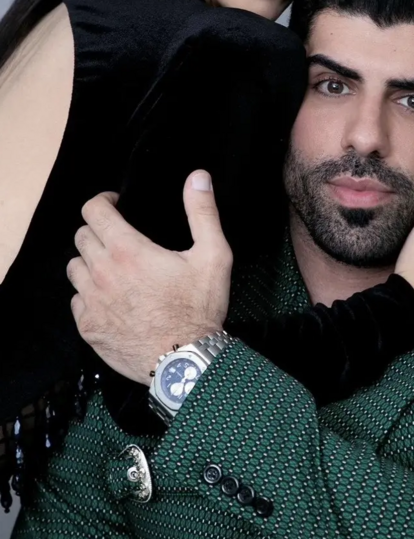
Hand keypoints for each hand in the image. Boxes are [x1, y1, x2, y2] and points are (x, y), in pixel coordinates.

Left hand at [67, 170, 230, 384]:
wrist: (184, 362)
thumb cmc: (199, 308)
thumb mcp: (213, 255)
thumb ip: (202, 212)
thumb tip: (198, 177)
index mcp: (128, 250)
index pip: (93, 210)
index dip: (103, 201)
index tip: (116, 205)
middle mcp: (101, 272)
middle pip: (81, 236)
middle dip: (99, 230)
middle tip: (120, 238)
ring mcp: (91, 301)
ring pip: (74, 268)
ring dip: (90, 261)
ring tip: (113, 269)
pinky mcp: (87, 327)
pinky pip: (76, 300)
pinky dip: (88, 294)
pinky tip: (111, 299)